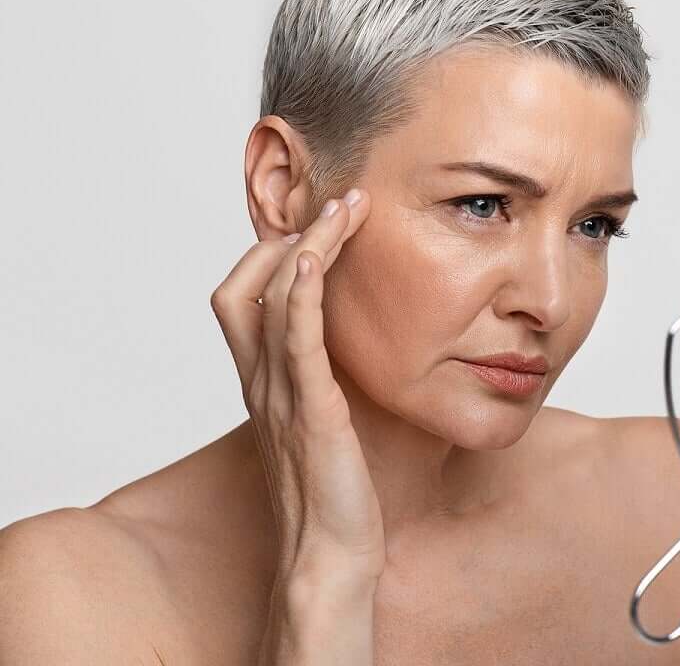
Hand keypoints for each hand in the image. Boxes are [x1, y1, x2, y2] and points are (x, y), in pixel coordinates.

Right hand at [209, 188, 384, 584]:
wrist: (329, 555)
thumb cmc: (336, 492)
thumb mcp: (328, 422)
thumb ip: (329, 381)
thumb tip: (363, 344)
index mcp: (265, 383)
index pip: (244, 295)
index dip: (273, 251)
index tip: (324, 221)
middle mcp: (261, 381)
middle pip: (239, 284)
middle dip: (284, 233)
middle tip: (339, 202)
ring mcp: (279, 393)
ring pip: (266, 296)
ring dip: (305, 242)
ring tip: (346, 206)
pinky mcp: (309, 408)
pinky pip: (292, 337)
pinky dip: (298, 290)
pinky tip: (317, 254)